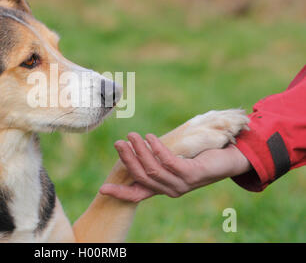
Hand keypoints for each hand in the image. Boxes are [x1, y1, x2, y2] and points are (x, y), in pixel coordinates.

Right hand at [99, 133, 251, 201]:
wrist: (228, 161)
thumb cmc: (198, 158)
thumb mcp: (174, 160)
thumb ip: (158, 160)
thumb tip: (136, 146)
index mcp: (163, 189)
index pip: (137, 195)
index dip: (119, 193)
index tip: (102, 190)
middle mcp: (170, 190)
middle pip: (141, 177)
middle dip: (127, 160)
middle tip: (118, 142)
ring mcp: (181, 184)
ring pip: (152, 170)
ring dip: (140, 151)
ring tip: (132, 135)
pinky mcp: (191, 174)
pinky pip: (168, 162)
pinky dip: (156, 149)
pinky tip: (150, 137)